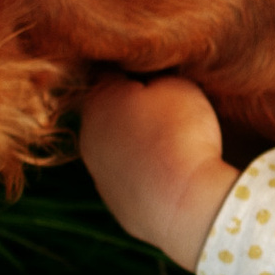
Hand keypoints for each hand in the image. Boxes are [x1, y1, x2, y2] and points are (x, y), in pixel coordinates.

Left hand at [79, 76, 239, 271]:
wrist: (187, 203)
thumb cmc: (182, 134)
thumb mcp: (175, 84)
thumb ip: (154, 76)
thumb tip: (148, 82)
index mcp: (97, 100)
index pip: (112, 72)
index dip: (139, 71)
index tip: (161, 75)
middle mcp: (88, 136)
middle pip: (112, 111)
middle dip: (135, 107)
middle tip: (170, 109)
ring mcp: (99, 174)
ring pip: (119, 146)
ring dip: (139, 141)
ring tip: (173, 144)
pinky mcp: (116, 203)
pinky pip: (131, 178)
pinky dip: (146, 172)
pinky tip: (170, 174)